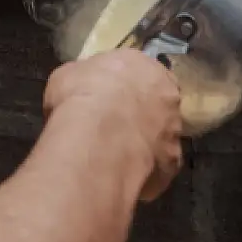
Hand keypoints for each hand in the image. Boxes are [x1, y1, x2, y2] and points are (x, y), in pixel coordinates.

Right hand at [44, 50, 183, 201]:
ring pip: (162, 136)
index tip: (110, 97)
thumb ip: (83, 79)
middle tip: (116, 127)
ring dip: (144, 143)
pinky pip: (158, 167)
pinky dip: (143, 170)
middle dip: (141, 114)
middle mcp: (168, 95)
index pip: (142, 74)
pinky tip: (121, 174)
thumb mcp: (68, 76)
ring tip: (115, 155)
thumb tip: (80, 87)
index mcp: (146, 67)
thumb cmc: (82, 95)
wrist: (97, 136)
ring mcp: (174, 130)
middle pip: (158, 104)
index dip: (126, 87)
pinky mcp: (172, 163)